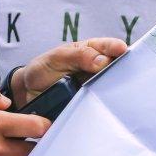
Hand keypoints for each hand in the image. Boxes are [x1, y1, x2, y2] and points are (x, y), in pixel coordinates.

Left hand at [11, 37, 128, 107]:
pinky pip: (102, 107)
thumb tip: (103, 60)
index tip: (121, 49)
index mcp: (89, 52)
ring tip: (124, 89)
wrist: (27, 95)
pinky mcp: (90, 107)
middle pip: (116, 68)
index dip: (115, 47)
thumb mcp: (56, 58)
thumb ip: (77, 56)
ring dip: (117, 89)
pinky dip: (106, 108)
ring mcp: (95, 89)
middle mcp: (96, 70)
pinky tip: (112, 108)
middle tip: (128, 70)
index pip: (107, 47)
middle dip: (124, 68)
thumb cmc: (43, 70)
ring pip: (112, 89)